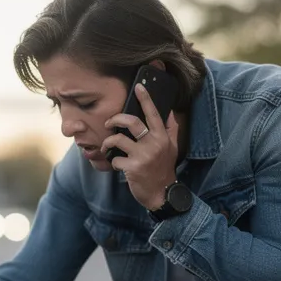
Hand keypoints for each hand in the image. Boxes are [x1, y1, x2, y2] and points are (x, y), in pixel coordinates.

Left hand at [103, 82, 180, 210]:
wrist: (161, 193)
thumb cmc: (164, 168)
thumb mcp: (172, 148)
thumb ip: (170, 129)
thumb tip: (170, 111)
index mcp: (162, 137)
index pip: (153, 114)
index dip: (145, 99)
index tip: (138, 87)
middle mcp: (153, 144)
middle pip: (132, 122)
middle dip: (116, 118)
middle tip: (109, 123)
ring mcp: (143, 156)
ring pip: (118, 140)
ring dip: (108, 143)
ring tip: (107, 147)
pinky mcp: (132, 168)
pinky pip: (115, 159)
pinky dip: (113, 162)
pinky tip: (117, 166)